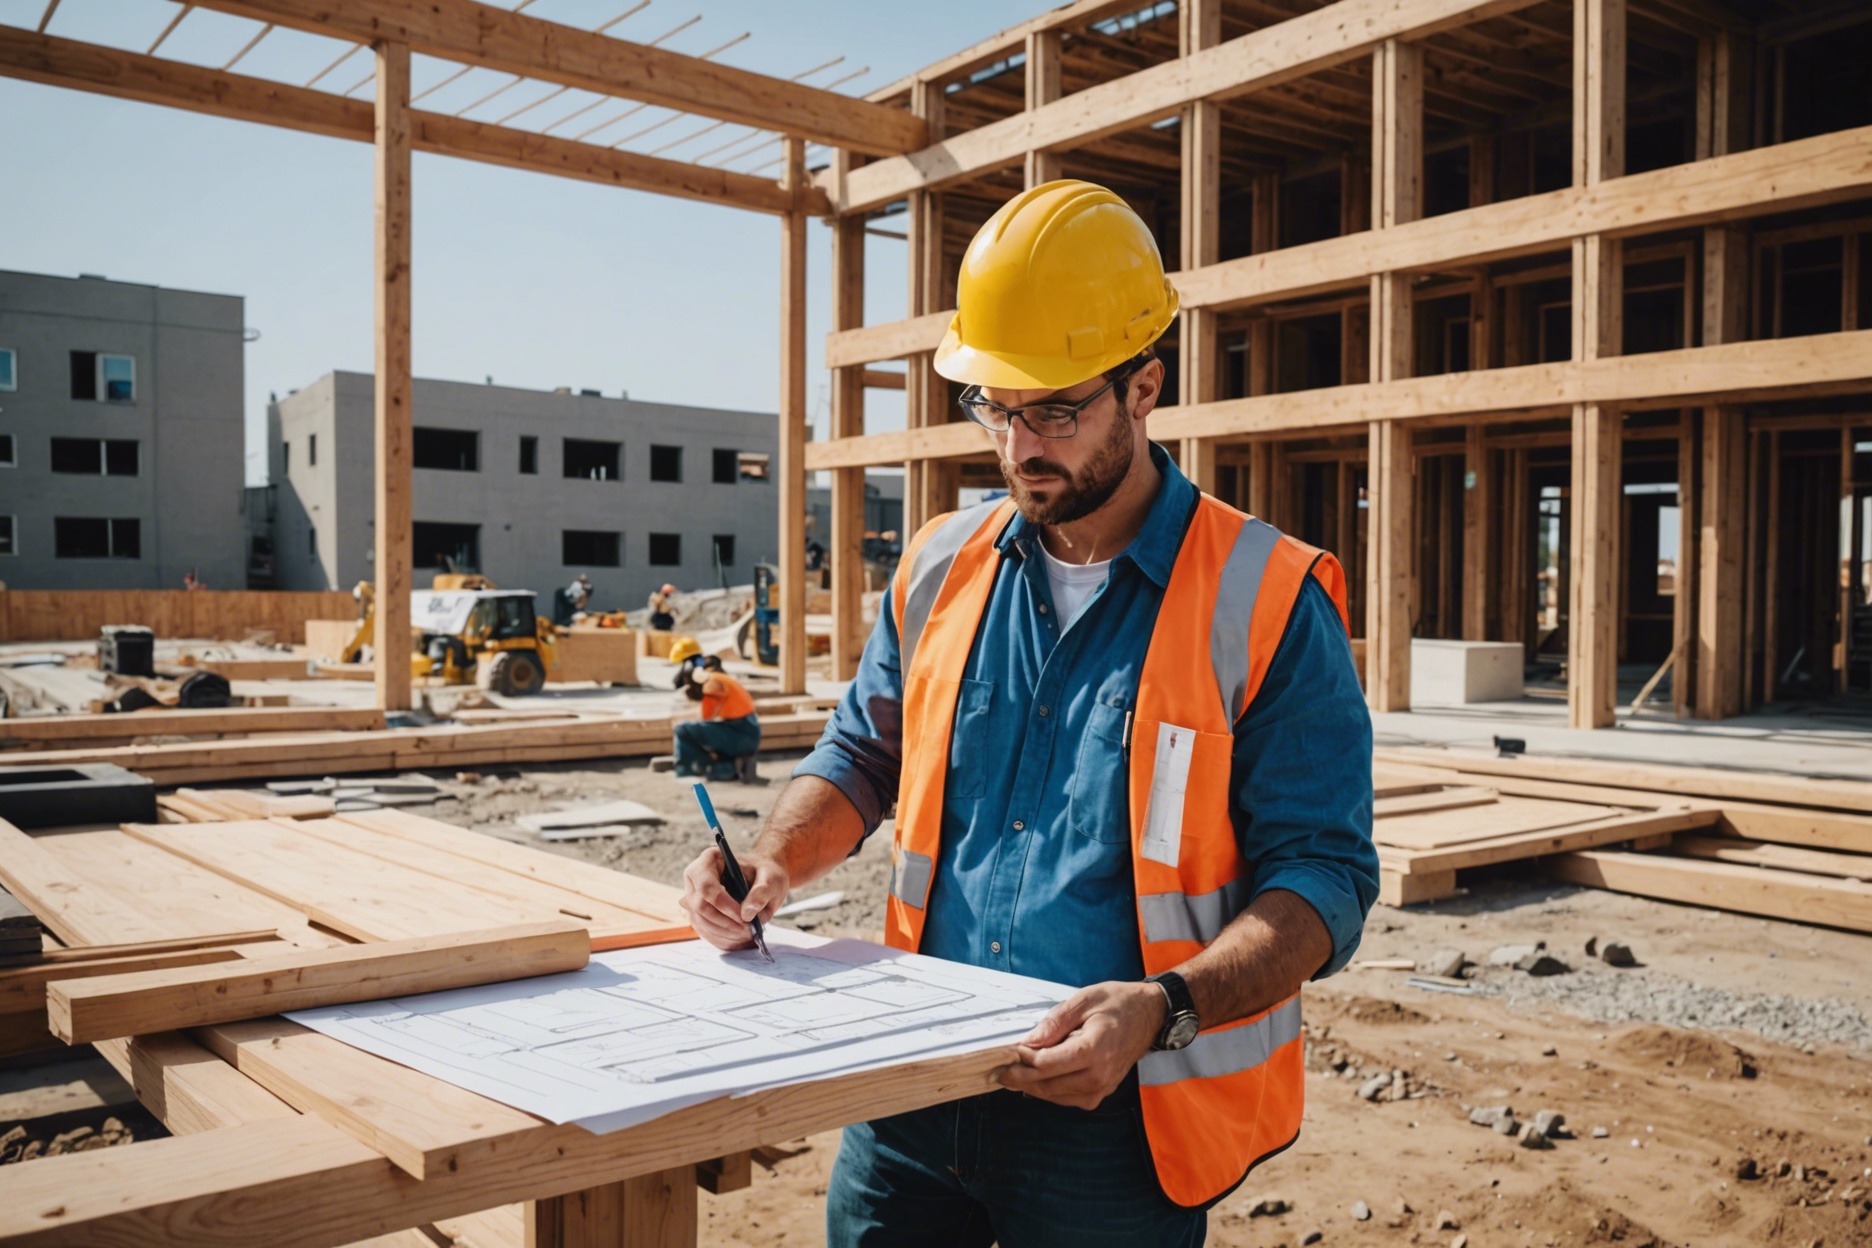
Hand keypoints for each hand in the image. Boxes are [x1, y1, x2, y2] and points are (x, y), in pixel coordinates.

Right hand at [679, 845, 788, 950]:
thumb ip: (761, 892)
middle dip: (724, 922)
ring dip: (722, 932)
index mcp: (710, 859)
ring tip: (745, 932)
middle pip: (699, 906)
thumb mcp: (771, 878)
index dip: (723, 904)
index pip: (706, 885)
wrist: (761, 876)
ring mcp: (693, 895)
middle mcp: (695, 877)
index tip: (743, 917)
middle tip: (747, 929)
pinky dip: (720, 937)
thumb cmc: (764, 872)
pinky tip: (737, 935)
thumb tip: (747, 914)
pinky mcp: (697, 911)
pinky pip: (702, 929)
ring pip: (699, 920)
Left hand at [996, 981, 1164, 1109]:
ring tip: (1012, 1075)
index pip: (1047, 1064)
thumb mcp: (1084, 1000)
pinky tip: (1037, 1080)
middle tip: (999, 1070)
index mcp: (1094, 1050)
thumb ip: (1055, 1022)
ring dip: (1032, 1087)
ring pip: (1056, 1095)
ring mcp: (1102, 1087)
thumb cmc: (1119, 1003)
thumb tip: (1029, 1041)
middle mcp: (1099, 1075)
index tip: (1007, 1053)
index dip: (1022, 1061)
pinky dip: (1050, 1091)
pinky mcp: (1102, 1092)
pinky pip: (1069, 1098)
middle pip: (1047, 1084)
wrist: (1150, 1015)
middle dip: (1020, 1078)